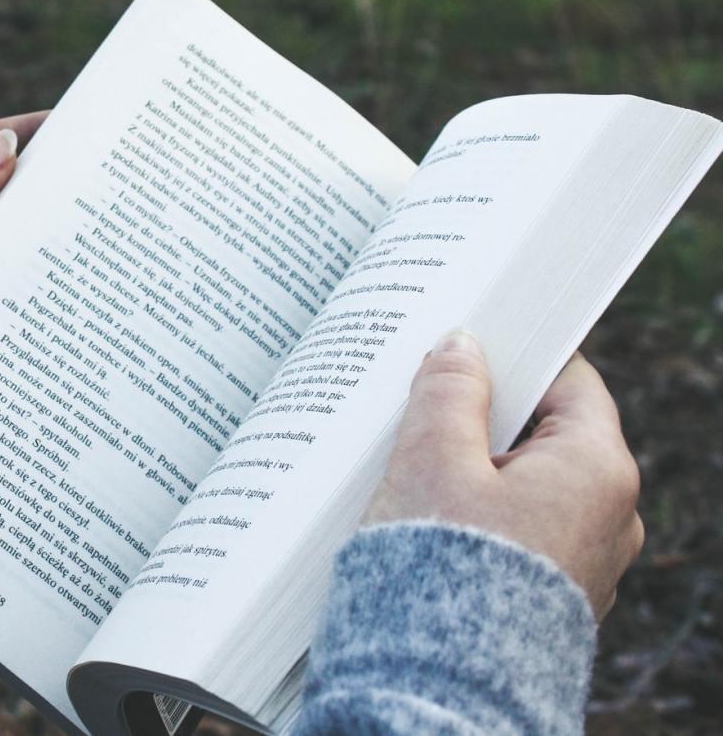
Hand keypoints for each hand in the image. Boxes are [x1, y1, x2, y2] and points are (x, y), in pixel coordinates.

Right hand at [364, 331, 642, 617]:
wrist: (445, 685)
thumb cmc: (444, 566)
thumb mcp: (434, 458)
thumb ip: (450, 393)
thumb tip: (463, 346)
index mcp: (597, 469)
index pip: (570, 381)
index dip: (519, 355)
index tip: (473, 341)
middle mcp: (610, 516)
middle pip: (546, 435)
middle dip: (486, 416)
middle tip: (426, 401)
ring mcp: (586, 562)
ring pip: (529, 487)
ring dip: (477, 470)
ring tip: (415, 465)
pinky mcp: (553, 598)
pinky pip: (521, 533)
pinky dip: (482, 518)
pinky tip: (431, 519)